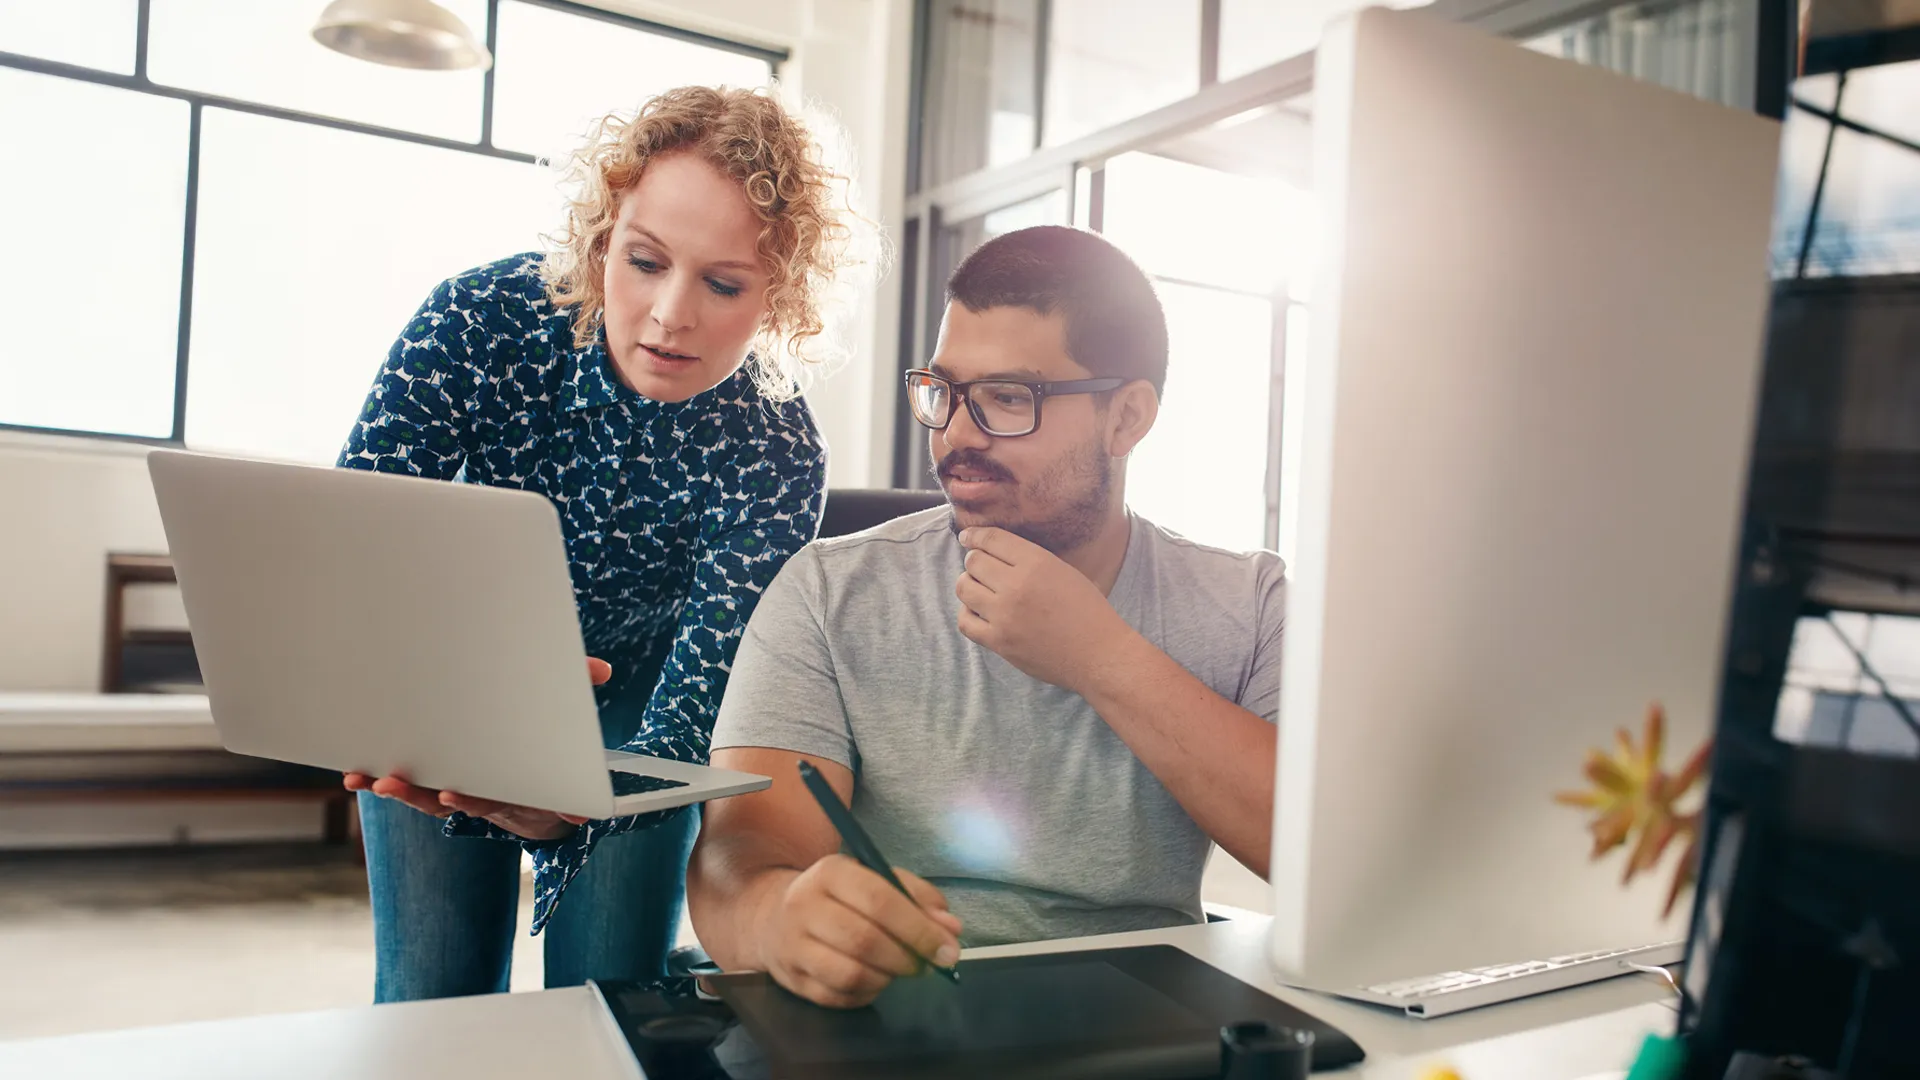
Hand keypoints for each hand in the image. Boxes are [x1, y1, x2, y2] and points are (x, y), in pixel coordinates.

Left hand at [340, 656, 613, 840]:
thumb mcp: (567, 722)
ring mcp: (457, 788)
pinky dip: (380, 780)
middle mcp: (482, 792)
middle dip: (418, 793)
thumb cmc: (548, 743)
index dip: (471, 796)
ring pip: (422, 797)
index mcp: (511, 782)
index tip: (451, 793)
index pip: (490, 793)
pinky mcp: (435, 779)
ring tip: (368, 779)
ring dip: (395, 789)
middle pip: (446, 799)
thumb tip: (603, 670)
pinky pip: (408, 786)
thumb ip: (579, 688)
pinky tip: (355, 772)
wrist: (542, 789)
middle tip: (389, 783)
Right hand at [759, 854, 963, 1008]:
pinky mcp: (791, 980)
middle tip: (927, 965)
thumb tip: (950, 928)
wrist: (773, 916)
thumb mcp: (874, 879)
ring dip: (887, 977)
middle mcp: (804, 906)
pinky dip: (867, 993)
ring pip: (851, 974)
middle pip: (865, 940)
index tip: (947, 948)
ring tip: (898, 969)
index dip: (919, 928)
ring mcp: (793, 946)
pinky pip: (838, 997)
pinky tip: (875, 980)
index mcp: (831, 872)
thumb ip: (916, 897)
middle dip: (907, 958)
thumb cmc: (838, 896)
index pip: (880, 900)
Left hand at [954, 527, 1135, 693]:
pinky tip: (979, 613)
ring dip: (969, 585)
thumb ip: (1031, 560)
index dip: (974, 536)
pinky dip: (968, 614)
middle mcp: (1017, 585)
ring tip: (980, 589)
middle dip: (975, 561)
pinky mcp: (999, 641)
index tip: (967, 537)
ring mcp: (1004, 615)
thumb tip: (997, 553)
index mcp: (1037, 563)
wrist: (1098, 655)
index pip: (991, 539)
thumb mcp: (1065, 571)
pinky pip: (965, 622)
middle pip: (973, 562)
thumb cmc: (1088, 612)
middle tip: (982, 568)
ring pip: (964, 588)